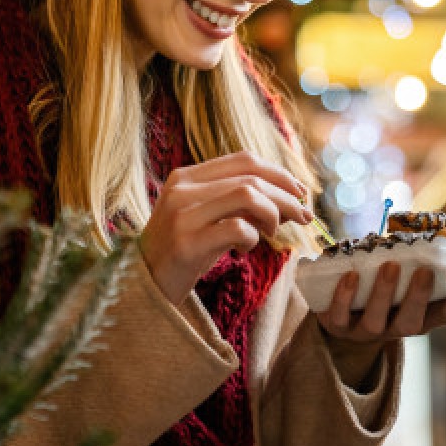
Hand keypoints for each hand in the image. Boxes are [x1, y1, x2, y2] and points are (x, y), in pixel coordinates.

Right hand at [138, 152, 313, 302]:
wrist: (142, 285)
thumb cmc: (183, 250)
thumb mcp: (207, 216)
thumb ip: (238, 201)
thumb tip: (289, 196)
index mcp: (187, 176)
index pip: (244, 159)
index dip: (279, 173)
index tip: (301, 191)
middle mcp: (182, 189)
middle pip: (252, 178)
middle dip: (287, 196)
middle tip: (304, 216)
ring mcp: (182, 214)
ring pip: (248, 195)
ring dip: (273, 214)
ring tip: (273, 233)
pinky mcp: (186, 242)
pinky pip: (237, 229)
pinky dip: (252, 238)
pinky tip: (245, 249)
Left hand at [317, 262, 445, 365]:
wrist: (335, 312)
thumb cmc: (378, 283)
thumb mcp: (400, 273)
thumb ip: (419, 257)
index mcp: (414, 318)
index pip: (442, 316)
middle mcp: (392, 329)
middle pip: (410, 324)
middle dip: (418, 298)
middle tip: (425, 272)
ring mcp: (363, 331)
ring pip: (375, 322)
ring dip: (383, 293)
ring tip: (390, 266)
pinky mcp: (335, 325)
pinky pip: (338, 316)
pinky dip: (344, 296)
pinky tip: (349, 275)